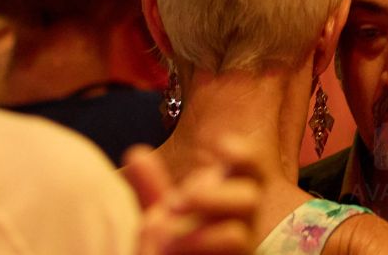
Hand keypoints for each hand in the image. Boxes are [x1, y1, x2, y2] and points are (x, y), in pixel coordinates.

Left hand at [122, 138, 260, 254]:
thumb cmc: (175, 248)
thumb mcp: (159, 217)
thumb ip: (151, 188)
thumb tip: (137, 153)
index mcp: (228, 197)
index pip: (249, 169)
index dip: (244, 154)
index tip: (221, 144)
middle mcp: (242, 223)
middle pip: (250, 199)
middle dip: (209, 198)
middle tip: (172, 205)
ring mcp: (243, 249)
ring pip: (237, 236)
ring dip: (196, 236)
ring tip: (166, 242)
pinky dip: (195, 252)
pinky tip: (168, 253)